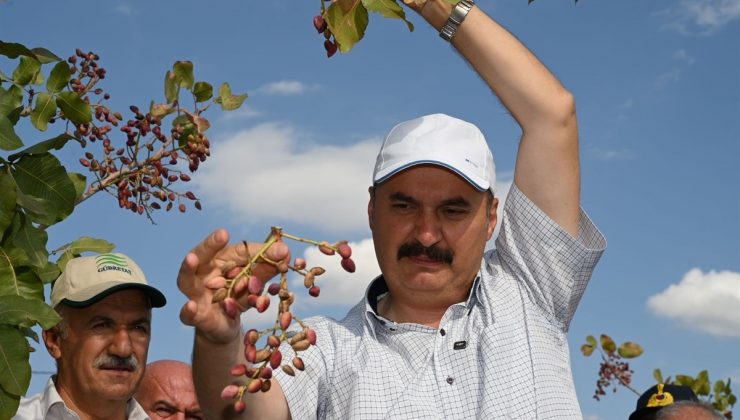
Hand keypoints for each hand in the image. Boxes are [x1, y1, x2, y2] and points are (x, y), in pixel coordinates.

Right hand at [177, 228, 289, 343]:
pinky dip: (188, 310)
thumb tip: (285, 252)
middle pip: (201, 255)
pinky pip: (187, 314)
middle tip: (221, 234)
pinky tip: (191, 306)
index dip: (250, 249)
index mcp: (219, 260)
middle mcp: (203, 273)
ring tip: (191, 258)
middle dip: (209, 245)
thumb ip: (267, 267)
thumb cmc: (239, 295)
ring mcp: (195, 294)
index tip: (243, 238)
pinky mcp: (195, 317)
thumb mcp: (254, 282)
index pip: (233, 251)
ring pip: (186, 279)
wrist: (227, 325)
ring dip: (188, 268)